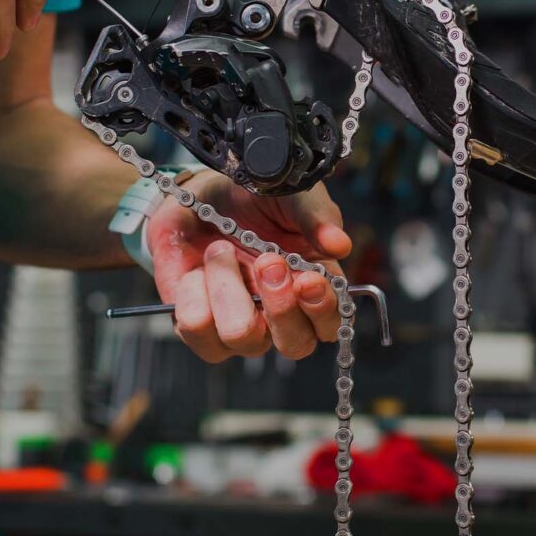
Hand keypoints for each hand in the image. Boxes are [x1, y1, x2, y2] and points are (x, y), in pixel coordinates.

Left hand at [146, 172, 352, 362]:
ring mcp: (236, 323)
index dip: (321, 310)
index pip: (329, 324)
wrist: (202, 190)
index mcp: (312, 287)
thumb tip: (341, 245)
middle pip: (294, 345)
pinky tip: (196, 267)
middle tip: (266, 261)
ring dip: (229, 288)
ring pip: (240, 338)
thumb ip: (318, 218)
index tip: (307, 280)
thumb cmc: (257, 197)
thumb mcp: (293, 196)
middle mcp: (278, 314)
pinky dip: (194, 291)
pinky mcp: (195, 323)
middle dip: (280, 306)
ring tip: (221, 249)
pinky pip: (195, 328)